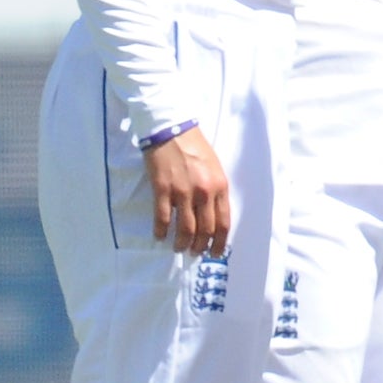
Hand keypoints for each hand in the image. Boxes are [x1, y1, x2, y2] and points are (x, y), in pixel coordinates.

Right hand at [145, 129, 232, 255]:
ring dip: (182, 243)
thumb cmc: (196, 148)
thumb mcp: (216, 169)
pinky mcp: (162, 189)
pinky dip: (160, 231)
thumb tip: (215, 216)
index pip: (223, 223)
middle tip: (195, 253)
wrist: (172, 129)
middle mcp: (203, 192)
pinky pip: (162, 217)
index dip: (220, 243)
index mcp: (220, 187)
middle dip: (200, 247)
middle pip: (205, 230)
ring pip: (185, 228)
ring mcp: (182, 191)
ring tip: (178, 248)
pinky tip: (159, 236)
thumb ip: (217, 191)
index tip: (215, 253)